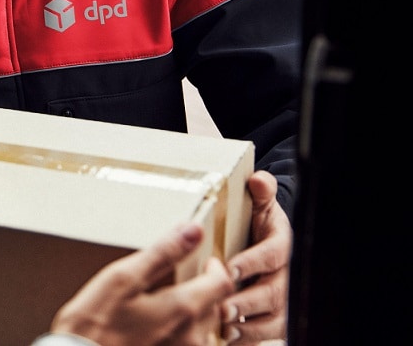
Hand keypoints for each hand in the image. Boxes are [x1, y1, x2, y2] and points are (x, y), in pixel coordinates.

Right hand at [49, 221, 234, 345]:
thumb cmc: (95, 323)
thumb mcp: (123, 278)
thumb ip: (163, 252)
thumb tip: (193, 229)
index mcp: (183, 309)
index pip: (222, 283)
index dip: (216, 267)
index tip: (204, 259)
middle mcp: (192, 337)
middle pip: (217, 307)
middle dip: (207, 290)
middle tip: (187, 279)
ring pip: (206, 331)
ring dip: (198, 314)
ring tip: (173, 305)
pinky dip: (185, 335)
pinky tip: (163, 330)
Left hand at [220, 170, 290, 343]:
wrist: (263, 241)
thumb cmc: (255, 222)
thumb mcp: (258, 204)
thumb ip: (260, 192)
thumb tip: (258, 180)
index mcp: (282, 245)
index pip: (274, 254)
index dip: (253, 261)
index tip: (230, 267)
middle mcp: (287, 275)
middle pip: (274, 293)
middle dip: (248, 300)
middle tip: (222, 304)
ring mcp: (283, 300)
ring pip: (273, 320)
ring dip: (250, 326)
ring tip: (224, 326)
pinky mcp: (275, 319)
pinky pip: (267, 335)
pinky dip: (249, 339)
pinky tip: (228, 339)